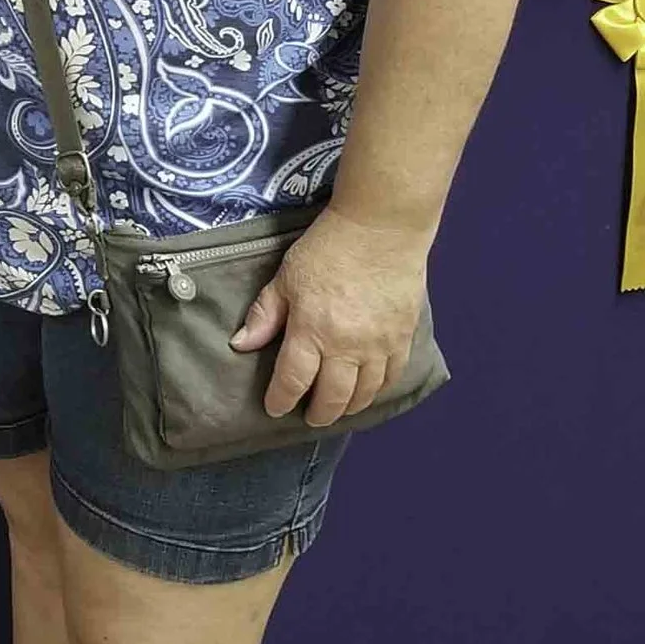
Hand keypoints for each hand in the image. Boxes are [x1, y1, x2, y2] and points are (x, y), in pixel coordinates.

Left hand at [231, 207, 429, 430]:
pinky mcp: (403, 337)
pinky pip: (392, 377)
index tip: (275, 408)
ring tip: (337, 408)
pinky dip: (377, 390)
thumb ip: (265, 314)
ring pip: (365, 394)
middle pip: (332, 398)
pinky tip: (367, 391)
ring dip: (348, 407)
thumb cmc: (328, 247)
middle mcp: (347, 345)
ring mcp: (379, 345)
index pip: (293, 381)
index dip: (281, 401)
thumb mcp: (286, 277)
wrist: (381, 227)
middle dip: (318, 414)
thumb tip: (241, 344)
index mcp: (312, 330)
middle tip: (310, 417)